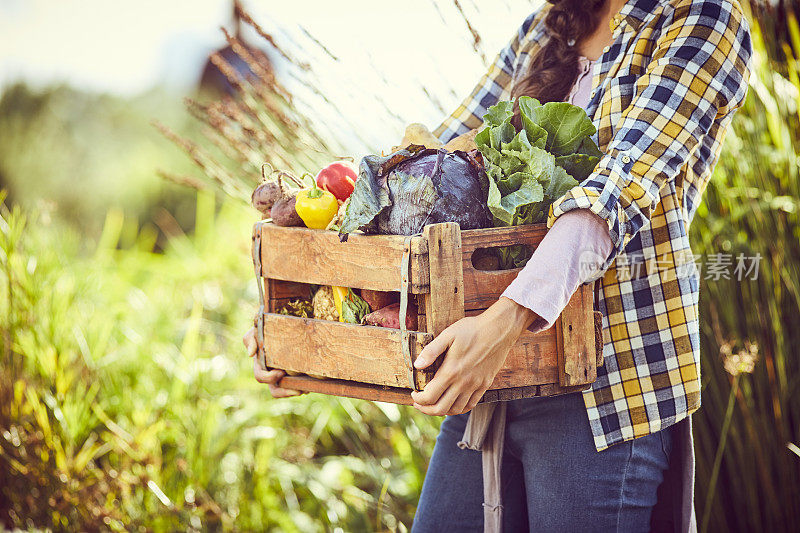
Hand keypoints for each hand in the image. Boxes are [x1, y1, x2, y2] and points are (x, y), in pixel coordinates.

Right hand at [243, 328, 303, 397]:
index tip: (280, 372)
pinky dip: (304, 386)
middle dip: (285, 392)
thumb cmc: (264, 329)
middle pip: (275, 391)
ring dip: (296, 391)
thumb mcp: (255, 332)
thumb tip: (250, 354)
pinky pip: (298, 385)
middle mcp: (271, 373)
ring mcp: (282, 375)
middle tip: (298, 389)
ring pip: (287, 391)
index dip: (270, 378)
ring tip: (307, 388)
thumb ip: (250, 340)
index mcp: (260, 366)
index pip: (261, 378)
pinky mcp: (294, 374)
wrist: (279, 326)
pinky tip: (312, 383)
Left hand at [410, 297, 535, 415]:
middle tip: (419, 403)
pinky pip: (471, 405)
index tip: (414, 394)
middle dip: (426, 409)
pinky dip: (459, 408)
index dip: (418, 399)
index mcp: (451, 371)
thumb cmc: (472, 330)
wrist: (499, 330)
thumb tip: (416, 365)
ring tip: (434, 404)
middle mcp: (463, 382)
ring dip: (442, 410)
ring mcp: (475, 385)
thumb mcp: (448, 335)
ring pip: (456, 409)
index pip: (429, 396)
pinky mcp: (485, 385)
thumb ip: (431, 351)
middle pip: (441, 408)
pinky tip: (453, 402)